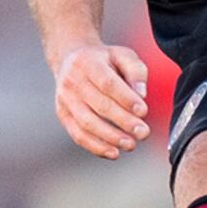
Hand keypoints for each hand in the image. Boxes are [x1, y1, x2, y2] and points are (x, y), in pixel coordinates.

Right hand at [51, 39, 153, 158]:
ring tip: (131, 145)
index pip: (108, 83)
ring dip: (110, 137)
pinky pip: (78, 134)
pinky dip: (96, 146)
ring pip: (87, 123)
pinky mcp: (62, 114)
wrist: (71, 58)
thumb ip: (136, 71)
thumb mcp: (122, 54)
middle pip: (99, 105)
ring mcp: (65, 99)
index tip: (144, 111)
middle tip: (143, 133)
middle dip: (124, 121)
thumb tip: (142, 94)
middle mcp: (72, 81)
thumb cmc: (103, 59)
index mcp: (88, 62)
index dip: (126, 99)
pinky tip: (113, 153)